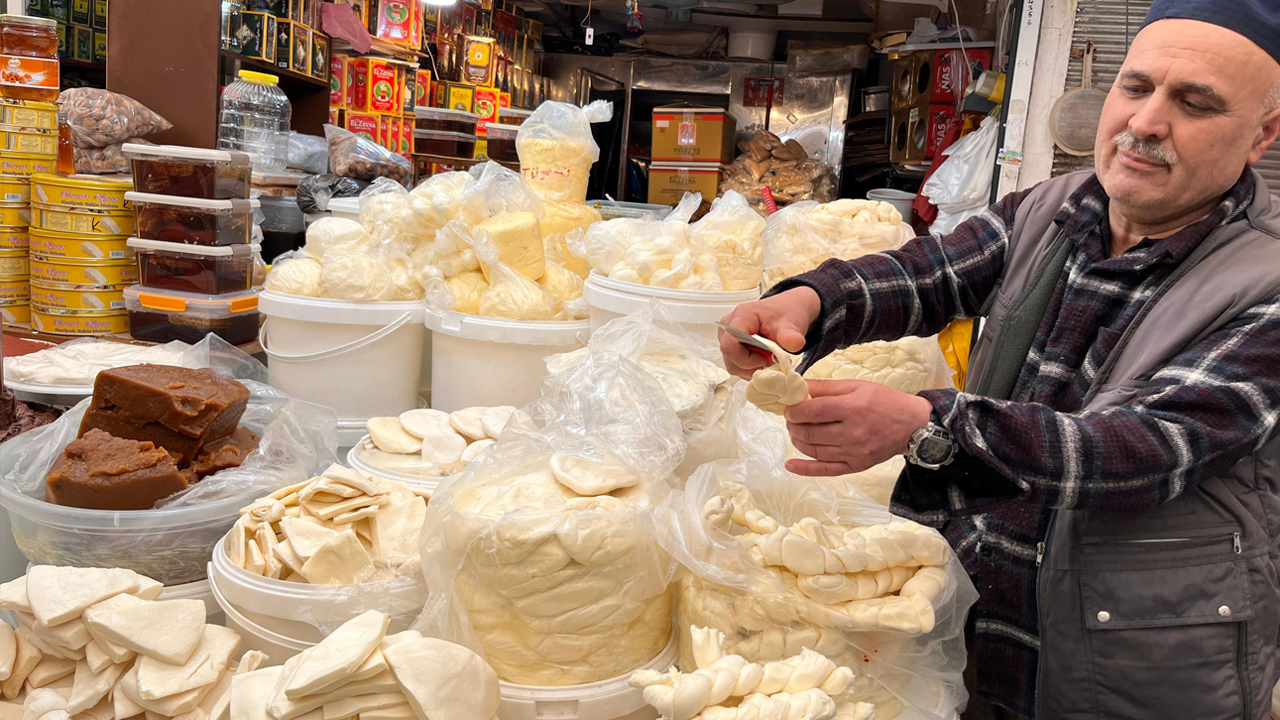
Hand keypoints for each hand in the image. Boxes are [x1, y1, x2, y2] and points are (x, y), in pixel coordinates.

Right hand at [719, 287, 821, 379]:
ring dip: (751, 368)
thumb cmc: (785, 313)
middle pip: (730, 357)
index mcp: (742, 316)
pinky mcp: (732, 345)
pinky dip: (750, 367)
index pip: (730, 345)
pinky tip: (762, 359)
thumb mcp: (792, 324)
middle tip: (770, 360)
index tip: (765, 359)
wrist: (786, 310)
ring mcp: (727, 336)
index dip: (746, 359)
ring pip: (731, 364)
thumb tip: (795, 344)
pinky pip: (735, 364)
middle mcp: (729, 326)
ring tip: (768, 359)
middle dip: (751, 365)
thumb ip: (792, 336)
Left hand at [784, 379, 933, 476]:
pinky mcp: (856, 466)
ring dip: (797, 440)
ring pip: (813, 450)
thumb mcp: (857, 385)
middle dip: (793, 425)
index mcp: (852, 408)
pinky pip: (825, 470)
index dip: (795, 410)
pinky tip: (790, 465)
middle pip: (810, 432)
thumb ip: (826, 386)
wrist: (912, 426)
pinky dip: (805, 469)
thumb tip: (799, 387)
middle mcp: (852, 433)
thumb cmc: (885, 402)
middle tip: (791, 418)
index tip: (789, 408)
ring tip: (795, 431)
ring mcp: (854, 452)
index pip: (812, 411)